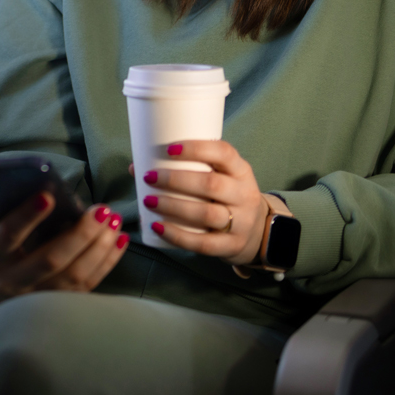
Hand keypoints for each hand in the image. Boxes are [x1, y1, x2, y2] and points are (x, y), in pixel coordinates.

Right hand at [0, 193, 128, 312]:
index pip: (9, 236)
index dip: (27, 216)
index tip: (48, 195)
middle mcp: (15, 281)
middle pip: (51, 260)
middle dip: (80, 234)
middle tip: (102, 209)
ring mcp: (39, 297)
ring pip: (75, 275)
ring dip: (100, 247)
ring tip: (114, 220)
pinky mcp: (61, 305)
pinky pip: (89, 285)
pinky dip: (108, 262)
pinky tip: (119, 240)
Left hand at [137, 141, 268, 265]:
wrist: (258, 233)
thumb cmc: (226, 198)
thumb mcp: (221, 178)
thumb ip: (187, 170)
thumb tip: (136, 166)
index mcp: (241, 171)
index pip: (224, 153)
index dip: (197, 148)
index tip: (169, 149)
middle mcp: (245, 195)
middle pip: (211, 185)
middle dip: (176, 180)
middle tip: (149, 177)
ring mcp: (241, 222)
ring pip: (207, 214)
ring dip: (174, 206)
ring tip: (149, 200)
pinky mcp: (232, 246)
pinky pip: (203, 243)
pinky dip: (177, 236)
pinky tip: (158, 227)